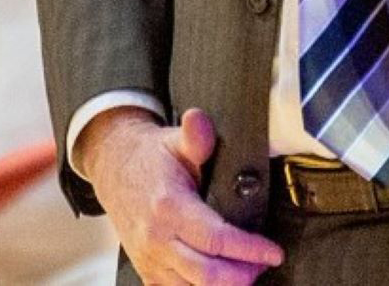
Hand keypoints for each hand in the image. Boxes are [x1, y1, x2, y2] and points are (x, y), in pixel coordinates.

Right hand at [79, 107, 282, 285]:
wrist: (114, 169)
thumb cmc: (151, 157)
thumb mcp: (174, 140)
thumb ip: (195, 136)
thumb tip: (199, 120)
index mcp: (168, 207)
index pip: (216, 239)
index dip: (249, 249)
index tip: (273, 252)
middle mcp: (156, 239)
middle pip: (207, 275)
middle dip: (243, 275)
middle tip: (263, 263)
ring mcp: (149, 258)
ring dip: (226, 284)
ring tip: (247, 270)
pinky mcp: (146, 270)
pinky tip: (222, 277)